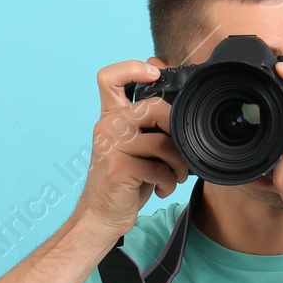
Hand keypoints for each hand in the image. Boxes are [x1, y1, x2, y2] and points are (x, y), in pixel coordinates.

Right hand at [70, 60, 190, 240]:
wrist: (102, 214)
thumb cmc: (125, 180)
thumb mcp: (136, 147)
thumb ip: (149, 126)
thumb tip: (179, 105)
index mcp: (111, 116)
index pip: (109, 78)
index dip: (132, 68)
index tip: (154, 74)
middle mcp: (107, 126)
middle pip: (155, 108)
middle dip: (177, 131)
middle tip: (180, 151)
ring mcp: (110, 146)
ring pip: (163, 143)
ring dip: (179, 164)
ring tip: (176, 176)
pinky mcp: (118, 168)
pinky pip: (159, 167)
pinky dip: (168, 181)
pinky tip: (163, 188)